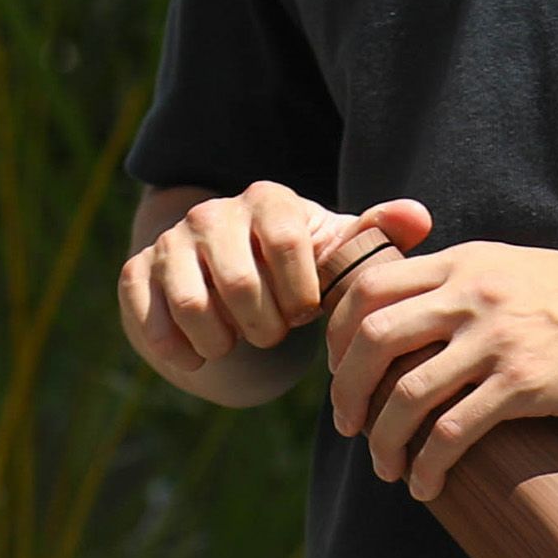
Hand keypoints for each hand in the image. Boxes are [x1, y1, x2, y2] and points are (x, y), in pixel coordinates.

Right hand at [118, 180, 431, 372]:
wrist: (237, 272)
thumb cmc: (302, 267)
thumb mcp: (340, 252)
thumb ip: (378, 235)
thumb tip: (419, 217)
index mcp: (268, 200)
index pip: (287, 244)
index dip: (301, 293)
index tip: (308, 311)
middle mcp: (213, 212)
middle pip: (239, 282)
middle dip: (265, 324)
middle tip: (276, 332)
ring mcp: (171, 241)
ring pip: (191, 302)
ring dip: (222, 339)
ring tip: (239, 342)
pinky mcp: (138, 272)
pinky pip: (146, 314)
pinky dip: (175, 347)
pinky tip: (200, 357)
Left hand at [326, 239, 557, 500]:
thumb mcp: (516, 267)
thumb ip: (468, 281)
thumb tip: (424, 316)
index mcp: (464, 263)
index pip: (370, 287)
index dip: (339, 333)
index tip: (340, 370)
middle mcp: (471, 293)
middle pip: (371, 338)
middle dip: (346, 389)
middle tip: (347, 424)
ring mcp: (496, 338)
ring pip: (406, 393)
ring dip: (382, 438)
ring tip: (385, 466)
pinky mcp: (524, 381)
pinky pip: (454, 430)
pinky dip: (428, 463)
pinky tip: (426, 483)